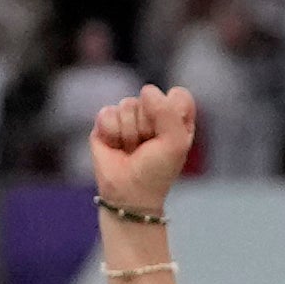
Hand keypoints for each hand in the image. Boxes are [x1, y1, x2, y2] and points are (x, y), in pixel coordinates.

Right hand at [88, 85, 196, 210]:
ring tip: (132, 149)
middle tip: (148, 147)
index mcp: (176, 117)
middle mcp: (152, 113)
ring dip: (130, 132)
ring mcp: (128, 115)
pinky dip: (112, 133)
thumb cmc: (157, 170)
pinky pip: (107, 112)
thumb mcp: (175, 143)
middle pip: (150, 97)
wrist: (129, 192)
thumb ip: (168, 113)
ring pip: (127, 104)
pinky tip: (115, 146)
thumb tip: (147, 90)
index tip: (170, 135)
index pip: (178, 95)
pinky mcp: (106, 121)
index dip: (173, 112)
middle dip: (149, 126)